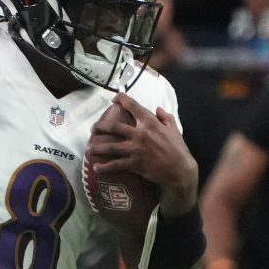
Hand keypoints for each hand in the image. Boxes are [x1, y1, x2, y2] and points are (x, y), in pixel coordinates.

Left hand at [95, 93, 198, 214]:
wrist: (179, 170)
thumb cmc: (178, 149)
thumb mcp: (174, 129)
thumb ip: (166, 117)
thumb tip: (158, 108)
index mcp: (150, 123)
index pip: (134, 106)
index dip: (122, 100)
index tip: (114, 99)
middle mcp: (140, 134)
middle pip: (114, 127)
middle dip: (100, 127)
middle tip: (92, 129)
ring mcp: (136, 149)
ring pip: (111, 147)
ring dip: (97, 148)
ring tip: (89, 149)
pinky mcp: (134, 163)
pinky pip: (115, 165)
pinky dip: (105, 167)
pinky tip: (96, 168)